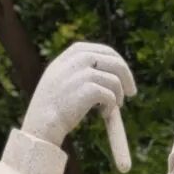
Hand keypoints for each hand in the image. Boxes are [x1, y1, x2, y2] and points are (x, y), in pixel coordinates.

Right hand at [22, 41, 135, 171]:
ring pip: (115, 81)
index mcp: (74, 53)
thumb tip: (111, 74)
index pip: (106, 51)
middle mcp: (79, 58)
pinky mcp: (89, 89)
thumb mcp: (62, 77)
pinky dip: (112, 107)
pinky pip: (112, 96)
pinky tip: (102, 115)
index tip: (126, 78)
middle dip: (127, 78)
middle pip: (116, 62)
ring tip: (108, 111)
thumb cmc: (53, 106)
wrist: (42, 122)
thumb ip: (81, 68)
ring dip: (117, 98)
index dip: (120, 64)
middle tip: (131, 93)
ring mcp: (84, 72)